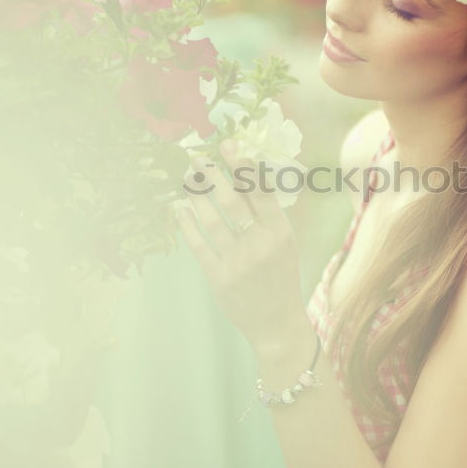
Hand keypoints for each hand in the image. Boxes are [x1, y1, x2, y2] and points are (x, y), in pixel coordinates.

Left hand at [174, 139, 305, 350]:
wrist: (278, 323)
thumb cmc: (282, 276)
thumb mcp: (286, 242)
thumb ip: (270, 213)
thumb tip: (248, 174)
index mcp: (281, 232)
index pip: (260, 191)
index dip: (243, 165)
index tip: (228, 144)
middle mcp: (260, 245)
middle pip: (232, 201)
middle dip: (213, 175)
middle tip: (197, 157)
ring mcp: (238, 263)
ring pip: (211, 221)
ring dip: (197, 196)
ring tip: (188, 178)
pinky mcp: (219, 278)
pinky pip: (198, 245)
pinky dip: (187, 224)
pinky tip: (180, 209)